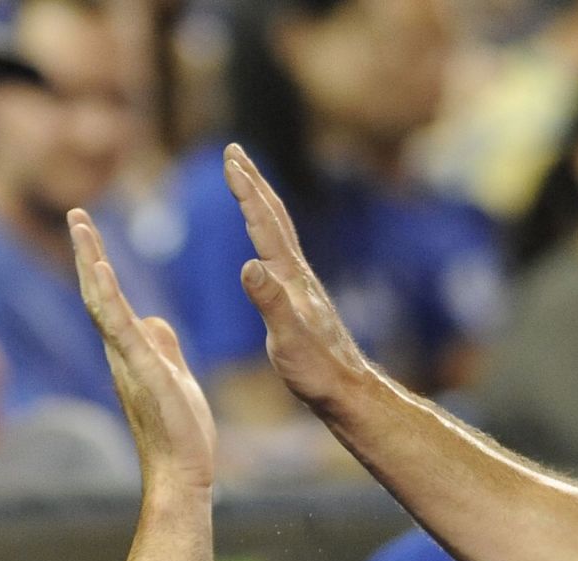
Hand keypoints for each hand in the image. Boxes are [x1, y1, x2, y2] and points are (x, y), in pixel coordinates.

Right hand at [69, 209, 215, 488]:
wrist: (182, 473)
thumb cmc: (181, 433)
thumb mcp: (175, 377)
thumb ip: (162, 347)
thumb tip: (154, 320)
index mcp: (133, 350)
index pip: (110, 299)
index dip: (99, 264)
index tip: (89, 230)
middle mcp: (122, 352)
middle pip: (98, 293)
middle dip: (86, 252)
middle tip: (76, 214)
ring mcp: (129, 361)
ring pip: (103, 304)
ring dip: (91, 264)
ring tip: (82, 228)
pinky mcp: (144, 371)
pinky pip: (122, 329)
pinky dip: (110, 299)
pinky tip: (102, 272)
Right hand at [221, 143, 377, 413]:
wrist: (346, 391)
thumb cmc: (317, 370)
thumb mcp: (287, 339)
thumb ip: (270, 302)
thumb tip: (249, 265)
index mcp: (290, 277)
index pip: (264, 223)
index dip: (246, 189)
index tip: (230, 157)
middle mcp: (297, 274)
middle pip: (273, 217)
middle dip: (252, 183)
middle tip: (234, 152)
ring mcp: (300, 286)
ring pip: (278, 233)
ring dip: (259, 205)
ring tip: (247, 186)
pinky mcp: (301, 301)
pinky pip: (278, 256)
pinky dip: (266, 237)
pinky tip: (263, 248)